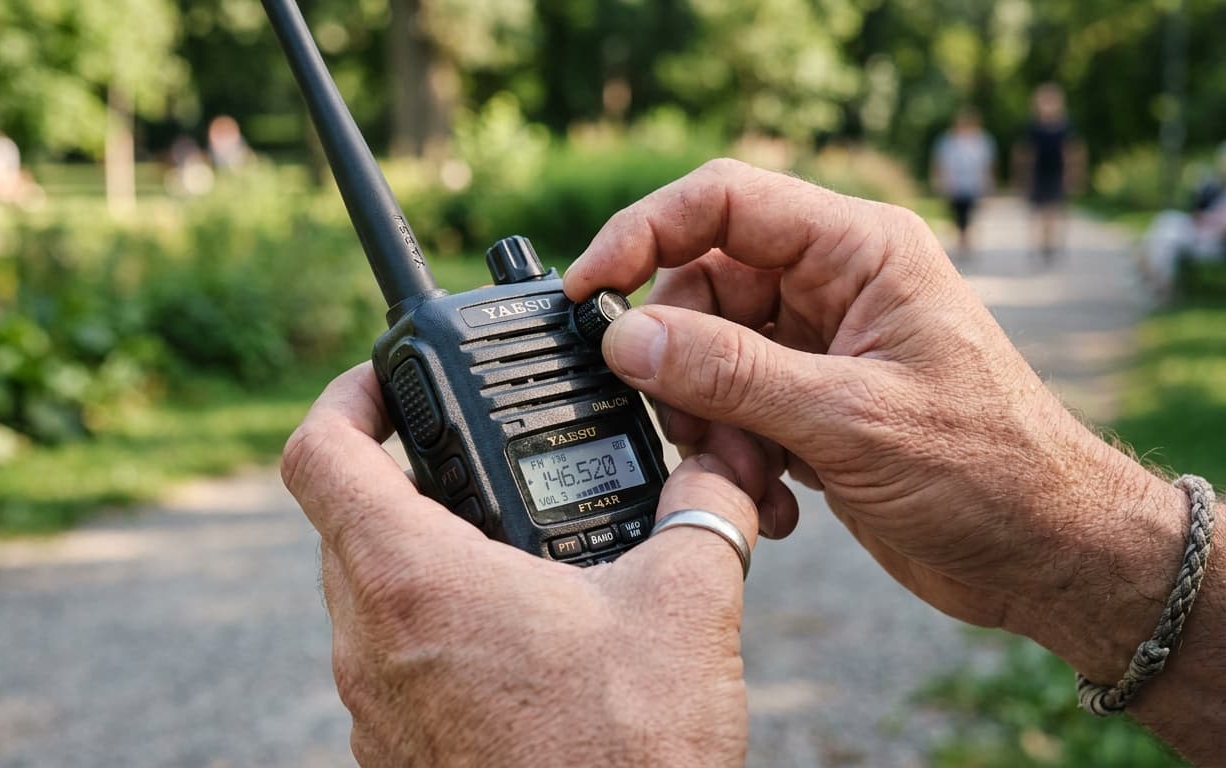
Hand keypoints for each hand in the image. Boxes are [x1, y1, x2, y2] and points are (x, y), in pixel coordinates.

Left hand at [282, 363, 760, 766]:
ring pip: (366, 593)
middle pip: (345, 519)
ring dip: (421, 551)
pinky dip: (434, 622)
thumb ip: (703, 513)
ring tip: (506, 540)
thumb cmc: (624, 761)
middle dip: (404, 472)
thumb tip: (722, 468)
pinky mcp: (397, 752)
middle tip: (472, 452)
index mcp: (415, 580)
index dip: (344, 395)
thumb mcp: (685, 612)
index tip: (387, 377)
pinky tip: (518, 632)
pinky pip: (391, 658)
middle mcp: (369, 641)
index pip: (320, 453)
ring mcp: (375, 706)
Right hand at [564, 159, 1186, 684]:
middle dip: (681, 365)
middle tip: (694, 431)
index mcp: (859, 251)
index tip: (587, 290)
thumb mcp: (849, 419)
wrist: (1046, 556)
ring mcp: (819, 345)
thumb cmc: (989, 472)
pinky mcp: (811, 402)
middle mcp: (834, 285)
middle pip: (702, 288)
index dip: (643, 233)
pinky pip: (732, 408)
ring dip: (709, 425)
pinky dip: (734, 455)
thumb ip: (730, 373)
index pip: (722, 202)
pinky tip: (774, 499)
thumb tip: (627, 337)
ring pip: (707, 356)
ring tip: (751, 479)